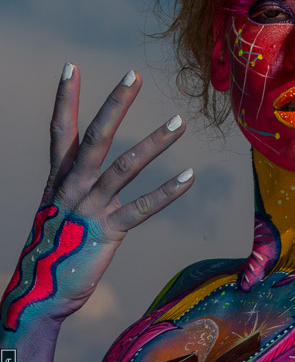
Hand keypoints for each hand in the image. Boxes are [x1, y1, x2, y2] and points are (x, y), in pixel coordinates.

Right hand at [1, 63, 193, 329]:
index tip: (71, 66)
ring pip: (125, 166)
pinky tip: (190, 176)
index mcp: (59, 177)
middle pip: (96, 137)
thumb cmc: (52, 247)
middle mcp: (72, 186)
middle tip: (134, 75)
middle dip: (115, 104)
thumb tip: (85, 165)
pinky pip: (142, 208)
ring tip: (180, 121)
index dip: (66, 97)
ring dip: (155, 142)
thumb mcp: (57, 207)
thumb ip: (73, 182)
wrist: (38, 295)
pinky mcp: (107, 232)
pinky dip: (167, 192)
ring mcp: (90, 208)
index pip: (61, 129)